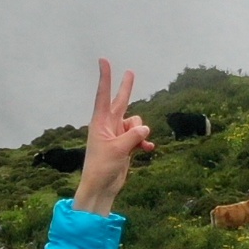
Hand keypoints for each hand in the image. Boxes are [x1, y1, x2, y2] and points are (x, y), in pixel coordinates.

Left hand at [71, 58, 152, 213]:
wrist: (101, 188)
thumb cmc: (102, 168)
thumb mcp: (119, 150)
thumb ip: (133, 135)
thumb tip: (145, 128)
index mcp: (100, 122)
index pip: (103, 95)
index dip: (105, 77)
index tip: (104, 60)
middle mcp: (108, 125)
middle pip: (121, 102)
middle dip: (127, 88)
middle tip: (131, 71)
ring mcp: (117, 135)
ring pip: (136, 123)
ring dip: (141, 132)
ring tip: (137, 146)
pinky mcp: (125, 145)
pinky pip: (139, 136)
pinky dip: (144, 141)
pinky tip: (148, 149)